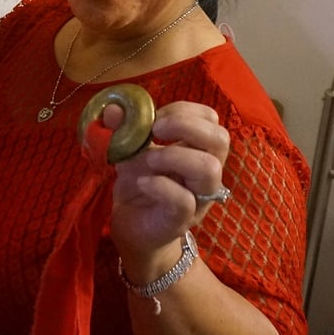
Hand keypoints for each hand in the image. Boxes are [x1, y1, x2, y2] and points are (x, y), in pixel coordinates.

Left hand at [106, 100, 229, 274]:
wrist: (132, 226)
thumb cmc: (140, 183)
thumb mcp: (129, 149)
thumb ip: (122, 129)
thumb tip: (113, 108)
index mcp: (197, 150)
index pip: (212, 120)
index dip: (185, 111)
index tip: (156, 117)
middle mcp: (206, 172)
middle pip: (221, 139)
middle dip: (186, 126)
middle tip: (155, 131)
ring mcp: (198, 197)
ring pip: (209, 169)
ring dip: (174, 155)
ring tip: (149, 160)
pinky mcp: (182, 219)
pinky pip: (184, 200)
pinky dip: (160, 185)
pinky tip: (142, 182)